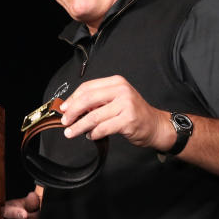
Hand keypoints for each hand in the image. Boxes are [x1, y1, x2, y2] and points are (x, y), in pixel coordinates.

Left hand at [59, 75, 174, 150]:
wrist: (155, 125)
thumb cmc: (132, 113)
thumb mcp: (115, 100)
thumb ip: (97, 101)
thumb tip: (72, 108)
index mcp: (116, 82)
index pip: (87, 88)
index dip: (72, 99)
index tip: (63, 108)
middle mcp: (121, 91)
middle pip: (88, 100)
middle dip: (72, 112)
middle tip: (65, 122)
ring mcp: (126, 105)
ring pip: (94, 116)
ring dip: (79, 126)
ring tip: (71, 132)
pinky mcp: (128, 120)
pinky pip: (103, 128)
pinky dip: (93, 133)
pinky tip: (90, 135)